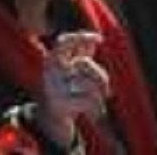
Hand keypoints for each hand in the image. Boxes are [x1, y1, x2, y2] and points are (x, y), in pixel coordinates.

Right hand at [35, 31, 109, 145]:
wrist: (52, 118)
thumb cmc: (68, 90)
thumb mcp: (75, 70)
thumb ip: (83, 54)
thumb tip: (95, 40)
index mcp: (53, 60)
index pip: (63, 42)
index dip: (81, 37)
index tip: (99, 38)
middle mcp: (50, 71)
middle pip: (84, 63)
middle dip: (100, 75)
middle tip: (106, 90)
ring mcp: (54, 88)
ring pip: (90, 84)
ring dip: (100, 94)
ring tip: (98, 102)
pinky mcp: (61, 104)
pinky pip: (89, 100)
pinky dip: (97, 107)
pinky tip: (93, 113)